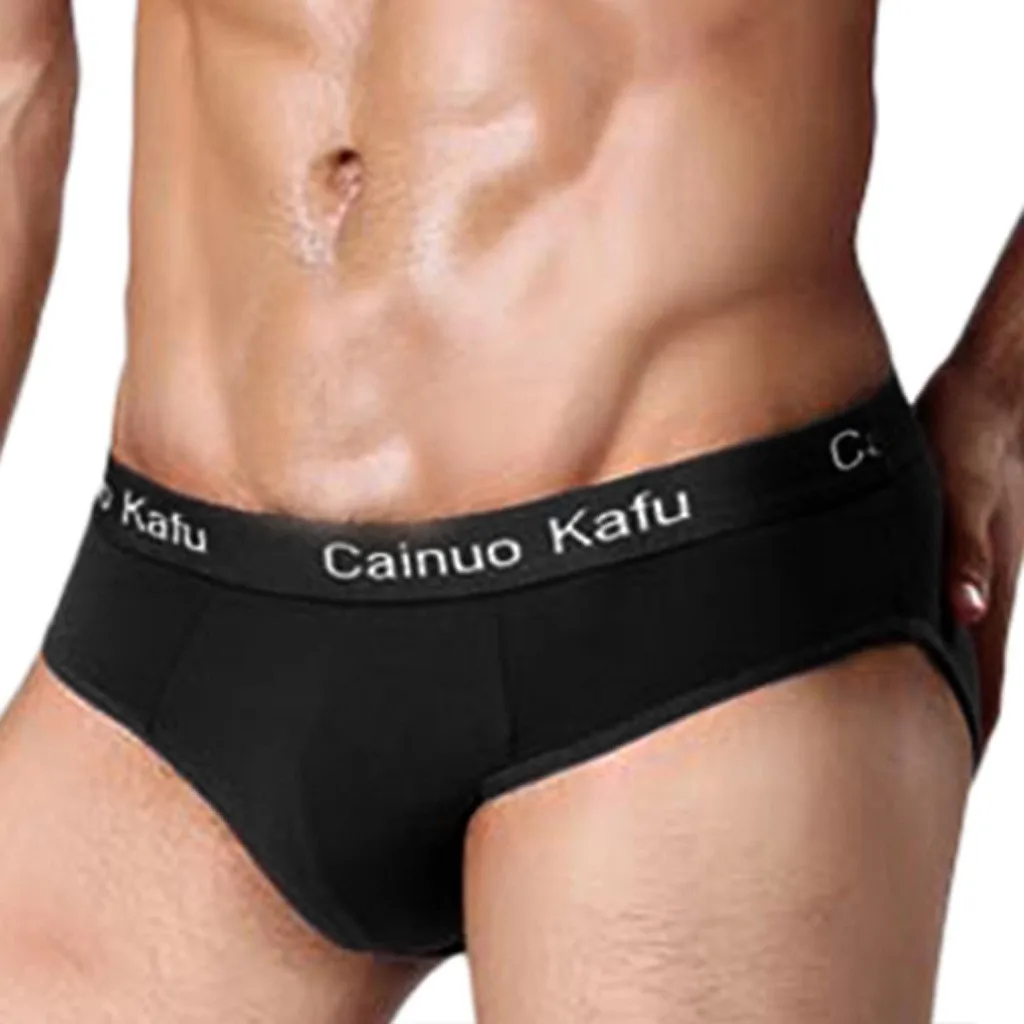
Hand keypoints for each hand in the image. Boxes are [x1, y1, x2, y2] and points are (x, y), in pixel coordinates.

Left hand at [917, 358, 1023, 753]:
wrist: (999, 395)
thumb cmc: (974, 438)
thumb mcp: (964, 492)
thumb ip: (969, 554)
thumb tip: (971, 610)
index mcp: (983, 593)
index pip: (978, 691)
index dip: (962, 742)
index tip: (942, 788)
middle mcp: (982, 597)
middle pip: (970, 687)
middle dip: (950, 736)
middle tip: (920, 783)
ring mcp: (976, 579)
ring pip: (961, 657)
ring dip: (945, 699)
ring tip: (918, 740)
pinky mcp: (962, 557)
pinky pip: (951, 619)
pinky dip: (937, 652)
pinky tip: (915, 656)